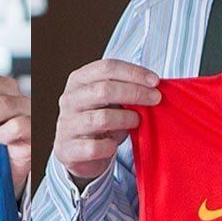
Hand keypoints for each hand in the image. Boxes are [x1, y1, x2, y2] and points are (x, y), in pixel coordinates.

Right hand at [54, 59, 160, 188]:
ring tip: (137, 121)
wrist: (78, 152)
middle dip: (135, 93)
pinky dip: (110, 147)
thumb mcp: (110, 100)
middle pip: (104, 90)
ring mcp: (66, 124)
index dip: (134, 73)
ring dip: (126, 119)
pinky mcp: (68, 149)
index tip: (155, 81)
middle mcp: (69, 100)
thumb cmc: (100, 119)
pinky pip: (94, 147)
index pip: (106, 68)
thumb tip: (154, 87)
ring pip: (101, 118)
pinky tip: (114, 145)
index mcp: (79, 80)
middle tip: (156, 99)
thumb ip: (125, 90)